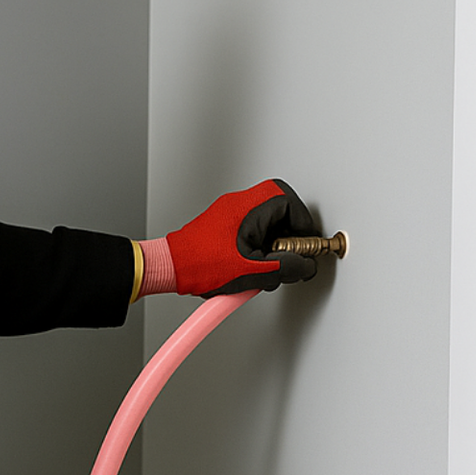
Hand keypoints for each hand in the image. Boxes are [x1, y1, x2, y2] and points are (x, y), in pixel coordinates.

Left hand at [164, 179, 317, 295]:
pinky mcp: (223, 223)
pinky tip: (252, 267)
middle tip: (288, 255)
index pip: (290, 203)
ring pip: (267, 220)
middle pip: (281, 210)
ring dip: (273, 242)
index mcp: (250, 208)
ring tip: (266, 265)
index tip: (305, 245)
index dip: (304, 225)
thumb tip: (304, 266)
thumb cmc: (200, 264)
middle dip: (289, 235)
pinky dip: (259, 245)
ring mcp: (230, 211)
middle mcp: (240, 203)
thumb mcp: (252, 271)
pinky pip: (252, 228)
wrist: (170, 267)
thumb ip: (285, 267)